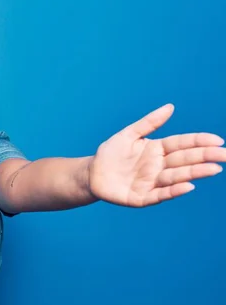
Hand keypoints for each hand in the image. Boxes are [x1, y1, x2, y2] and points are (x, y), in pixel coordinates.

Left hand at [89, 104, 225, 206]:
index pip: (182, 144)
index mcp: (157, 150)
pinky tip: (187, 186)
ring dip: (194, 173)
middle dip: (205, 158)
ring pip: (176, 177)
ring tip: (214, 169)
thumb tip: (171, 106)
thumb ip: (149, 123)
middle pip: (185, 160)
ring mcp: (151, 182)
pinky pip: (159, 194)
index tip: (218, 140)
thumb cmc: (110, 153)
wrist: (91, 174)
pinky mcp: (141, 197)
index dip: (199, 142)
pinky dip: (173, 191)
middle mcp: (158, 167)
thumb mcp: (128, 134)